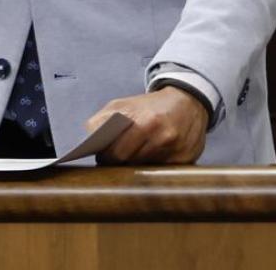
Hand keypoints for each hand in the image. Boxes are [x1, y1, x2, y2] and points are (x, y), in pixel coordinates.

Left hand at [87, 88, 207, 164]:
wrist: (189, 101)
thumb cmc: (151, 106)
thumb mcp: (124, 104)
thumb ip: (102, 120)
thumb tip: (87, 139)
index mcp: (144, 121)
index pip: (116, 153)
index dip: (106, 157)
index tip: (102, 156)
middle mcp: (162, 137)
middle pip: (129, 163)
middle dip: (118, 162)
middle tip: (115, 159)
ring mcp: (175, 151)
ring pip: (143, 171)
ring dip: (135, 166)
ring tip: (133, 157)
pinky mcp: (185, 162)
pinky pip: (160, 173)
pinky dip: (152, 168)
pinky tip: (152, 158)